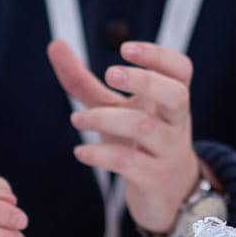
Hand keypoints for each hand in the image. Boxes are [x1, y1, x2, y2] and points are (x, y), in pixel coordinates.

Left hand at [49, 38, 202, 236]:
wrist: (170, 193)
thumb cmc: (139, 140)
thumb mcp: (114, 108)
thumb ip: (84, 80)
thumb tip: (55, 44)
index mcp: (171, 99)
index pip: (180, 69)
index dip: (158, 55)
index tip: (124, 48)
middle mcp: (176, 122)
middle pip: (176, 94)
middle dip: (145, 81)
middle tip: (110, 74)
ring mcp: (168, 151)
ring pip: (146, 127)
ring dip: (106, 118)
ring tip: (76, 119)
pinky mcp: (154, 178)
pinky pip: (130, 162)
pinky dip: (101, 154)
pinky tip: (81, 152)